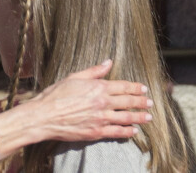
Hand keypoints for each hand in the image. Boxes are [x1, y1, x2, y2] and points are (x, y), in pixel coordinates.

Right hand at [27, 59, 151, 141]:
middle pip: (128, 102)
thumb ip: (94, 71)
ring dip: (139, 117)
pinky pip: (117, 132)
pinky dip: (128, 132)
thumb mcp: (74, 77)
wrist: (45, 115)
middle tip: (150, 102)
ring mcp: (101, 119)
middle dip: (141, 102)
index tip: (144, 88)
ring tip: (148, 117)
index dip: (135, 87)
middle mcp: (102, 103)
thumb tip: (108, 62)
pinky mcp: (97, 132)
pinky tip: (134, 131)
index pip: (122, 86)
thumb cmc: (56, 94)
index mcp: (97, 87)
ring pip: (126, 118)